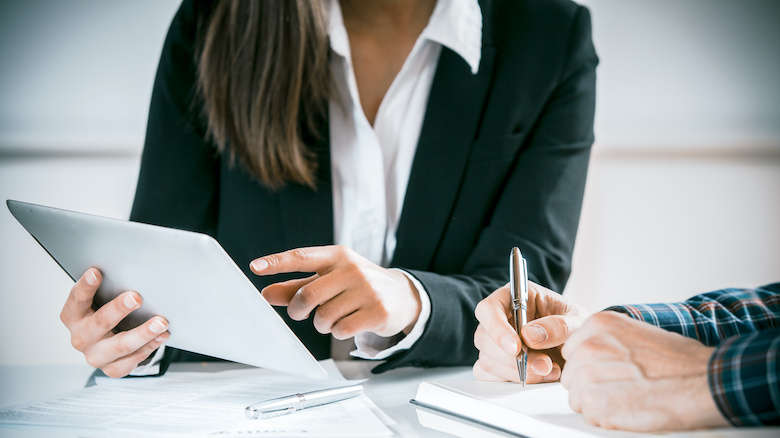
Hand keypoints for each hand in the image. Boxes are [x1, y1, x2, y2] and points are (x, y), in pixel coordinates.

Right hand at [60, 268, 169, 377]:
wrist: (105, 343)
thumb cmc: (104, 313)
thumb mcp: (100, 300)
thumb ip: (109, 288)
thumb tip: (132, 270)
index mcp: (73, 316)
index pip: (77, 299)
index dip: (86, 286)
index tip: (96, 272)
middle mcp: (81, 338)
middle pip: (100, 323)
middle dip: (119, 309)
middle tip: (136, 297)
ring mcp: (95, 356)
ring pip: (120, 346)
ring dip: (143, 333)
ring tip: (161, 322)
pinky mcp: (112, 368)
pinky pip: (131, 360)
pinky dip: (150, 347)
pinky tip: (162, 336)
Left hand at [251, 245, 421, 338]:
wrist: (402, 296)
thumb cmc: (357, 286)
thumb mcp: (329, 279)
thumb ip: (297, 286)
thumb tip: (267, 294)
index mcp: (337, 256)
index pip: (302, 256)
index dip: (277, 262)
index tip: (255, 266)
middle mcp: (352, 269)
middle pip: (308, 295)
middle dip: (298, 310)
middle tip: (301, 313)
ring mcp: (367, 289)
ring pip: (324, 316)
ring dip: (322, 323)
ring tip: (334, 317)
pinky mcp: (377, 311)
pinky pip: (341, 330)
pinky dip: (338, 332)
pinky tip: (349, 324)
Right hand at [473, 282, 589, 382]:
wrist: (580, 346)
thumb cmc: (575, 326)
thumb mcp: (576, 320)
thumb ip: (558, 326)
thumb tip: (529, 335)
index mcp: (515, 297)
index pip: (489, 309)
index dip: (497, 329)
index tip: (516, 348)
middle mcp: (500, 318)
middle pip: (484, 338)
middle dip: (514, 358)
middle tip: (545, 364)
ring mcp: (495, 342)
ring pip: (487, 360)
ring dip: (518, 372)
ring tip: (550, 370)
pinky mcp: (496, 363)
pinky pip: (489, 376)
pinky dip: (512, 380)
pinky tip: (536, 377)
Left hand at [561, 311, 728, 430]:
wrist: (705, 381)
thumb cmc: (680, 361)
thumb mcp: (637, 333)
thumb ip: (607, 343)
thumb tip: (594, 358)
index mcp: (599, 324)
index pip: (572, 352)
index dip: (590, 367)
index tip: (609, 373)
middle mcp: (589, 345)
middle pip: (572, 375)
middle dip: (590, 387)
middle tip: (621, 390)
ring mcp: (589, 373)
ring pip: (576, 397)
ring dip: (597, 404)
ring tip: (627, 400)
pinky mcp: (595, 402)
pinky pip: (588, 415)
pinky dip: (606, 419)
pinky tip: (629, 410)